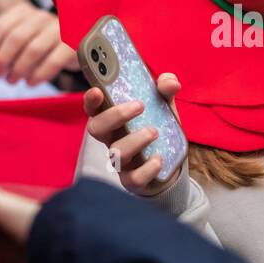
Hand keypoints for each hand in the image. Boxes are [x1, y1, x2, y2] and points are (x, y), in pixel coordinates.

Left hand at [0, 0, 76, 84]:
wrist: (79, 42)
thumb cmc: (43, 44)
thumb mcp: (22, 38)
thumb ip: (3, 44)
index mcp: (24, 12)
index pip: (1, 26)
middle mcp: (41, 17)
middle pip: (16, 38)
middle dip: (2, 59)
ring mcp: (59, 29)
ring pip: (33, 49)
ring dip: (19, 68)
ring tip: (12, 80)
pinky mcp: (73, 44)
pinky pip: (53, 61)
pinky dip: (39, 74)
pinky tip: (30, 82)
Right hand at [83, 72, 182, 196]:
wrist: (172, 165)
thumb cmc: (159, 129)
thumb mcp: (163, 106)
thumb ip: (165, 90)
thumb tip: (170, 82)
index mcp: (114, 120)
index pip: (94, 108)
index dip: (91, 100)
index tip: (97, 90)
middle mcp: (112, 139)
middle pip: (96, 128)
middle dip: (115, 115)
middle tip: (140, 106)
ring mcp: (121, 162)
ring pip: (116, 152)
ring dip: (135, 140)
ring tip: (155, 132)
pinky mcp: (133, 180)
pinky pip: (133, 178)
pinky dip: (147, 168)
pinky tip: (159, 159)